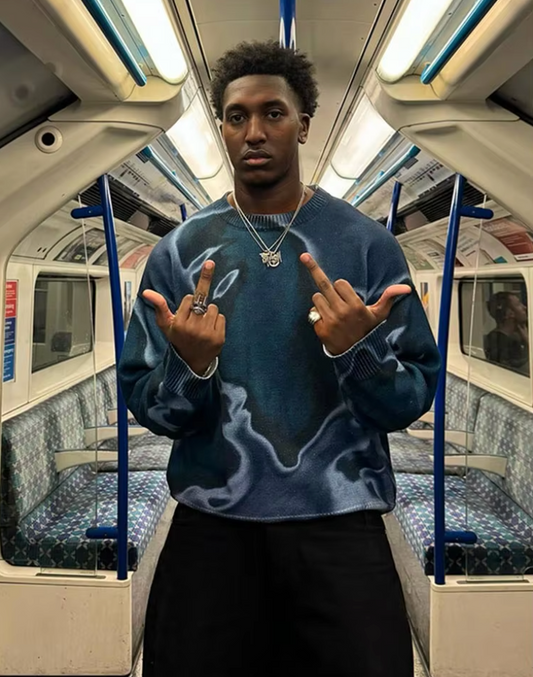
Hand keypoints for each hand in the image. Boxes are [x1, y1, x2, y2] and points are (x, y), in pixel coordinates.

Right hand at [143, 260, 224, 375]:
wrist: (191, 363)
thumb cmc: (178, 339)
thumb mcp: (165, 325)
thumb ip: (158, 306)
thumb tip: (146, 292)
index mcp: (178, 324)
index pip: (189, 298)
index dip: (188, 305)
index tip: (187, 313)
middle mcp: (193, 329)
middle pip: (202, 302)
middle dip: (199, 308)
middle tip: (195, 320)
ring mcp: (207, 334)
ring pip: (213, 308)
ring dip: (209, 314)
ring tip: (202, 326)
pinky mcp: (219, 338)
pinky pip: (221, 318)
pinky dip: (217, 322)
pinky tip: (210, 331)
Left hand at [300, 253, 410, 355]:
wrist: (357, 354)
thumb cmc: (367, 330)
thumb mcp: (379, 314)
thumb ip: (389, 297)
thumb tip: (405, 288)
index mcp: (356, 306)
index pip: (340, 283)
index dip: (341, 287)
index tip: (344, 294)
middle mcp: (342, 312)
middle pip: (324, 286)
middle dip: (314, 270)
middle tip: (304, 256)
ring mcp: (330, 321)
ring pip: (316, 298)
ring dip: (321, 301)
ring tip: (331, 311)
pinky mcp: (320, 329)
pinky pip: (312, 313)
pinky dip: (317, 315)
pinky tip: (326, 322)